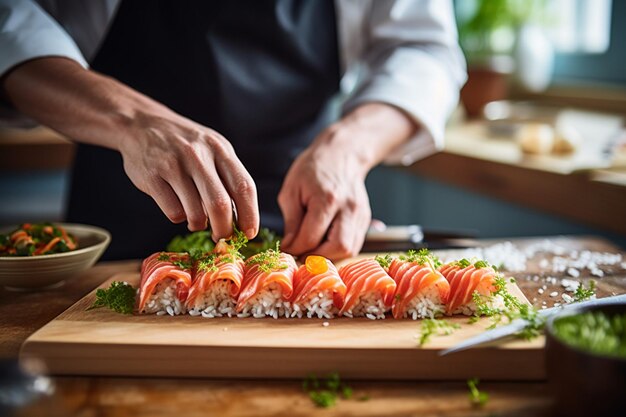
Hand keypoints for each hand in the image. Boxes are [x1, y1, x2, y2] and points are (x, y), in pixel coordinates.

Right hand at [119, 111, 258, 238]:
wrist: (142, 124)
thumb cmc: (186, 144)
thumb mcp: (212, 149)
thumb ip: (227, 177)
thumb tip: (241, 218)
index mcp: (220, 149)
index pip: (244, 186)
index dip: (250, 214)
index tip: (249, 233)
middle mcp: (198, 156)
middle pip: (220, 204)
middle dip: (224, 229)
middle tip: (222, 237)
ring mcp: (174, 166)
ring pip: (195, 213)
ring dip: (199, 225)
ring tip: (197, 220)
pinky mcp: (152, 177)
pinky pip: (173, 212)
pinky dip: (179, 218)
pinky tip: (178, 207)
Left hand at [278, 126, 371, 259]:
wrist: (342, 154)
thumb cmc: (313, 168)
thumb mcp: (292, 190)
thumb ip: (291, 221)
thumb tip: (290, 247)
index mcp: (327, 199)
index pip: (311, 238)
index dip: (295, 249)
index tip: (286, 248)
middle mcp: (348, 209)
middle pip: (338, 248)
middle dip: (317, 257)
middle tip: (301, 254)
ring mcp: (360, 215)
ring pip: (350, 249)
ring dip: (330, 256)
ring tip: (313, 249)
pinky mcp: (365, 219)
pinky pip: (354, 244)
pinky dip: (338, 249)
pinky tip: (326, 243)